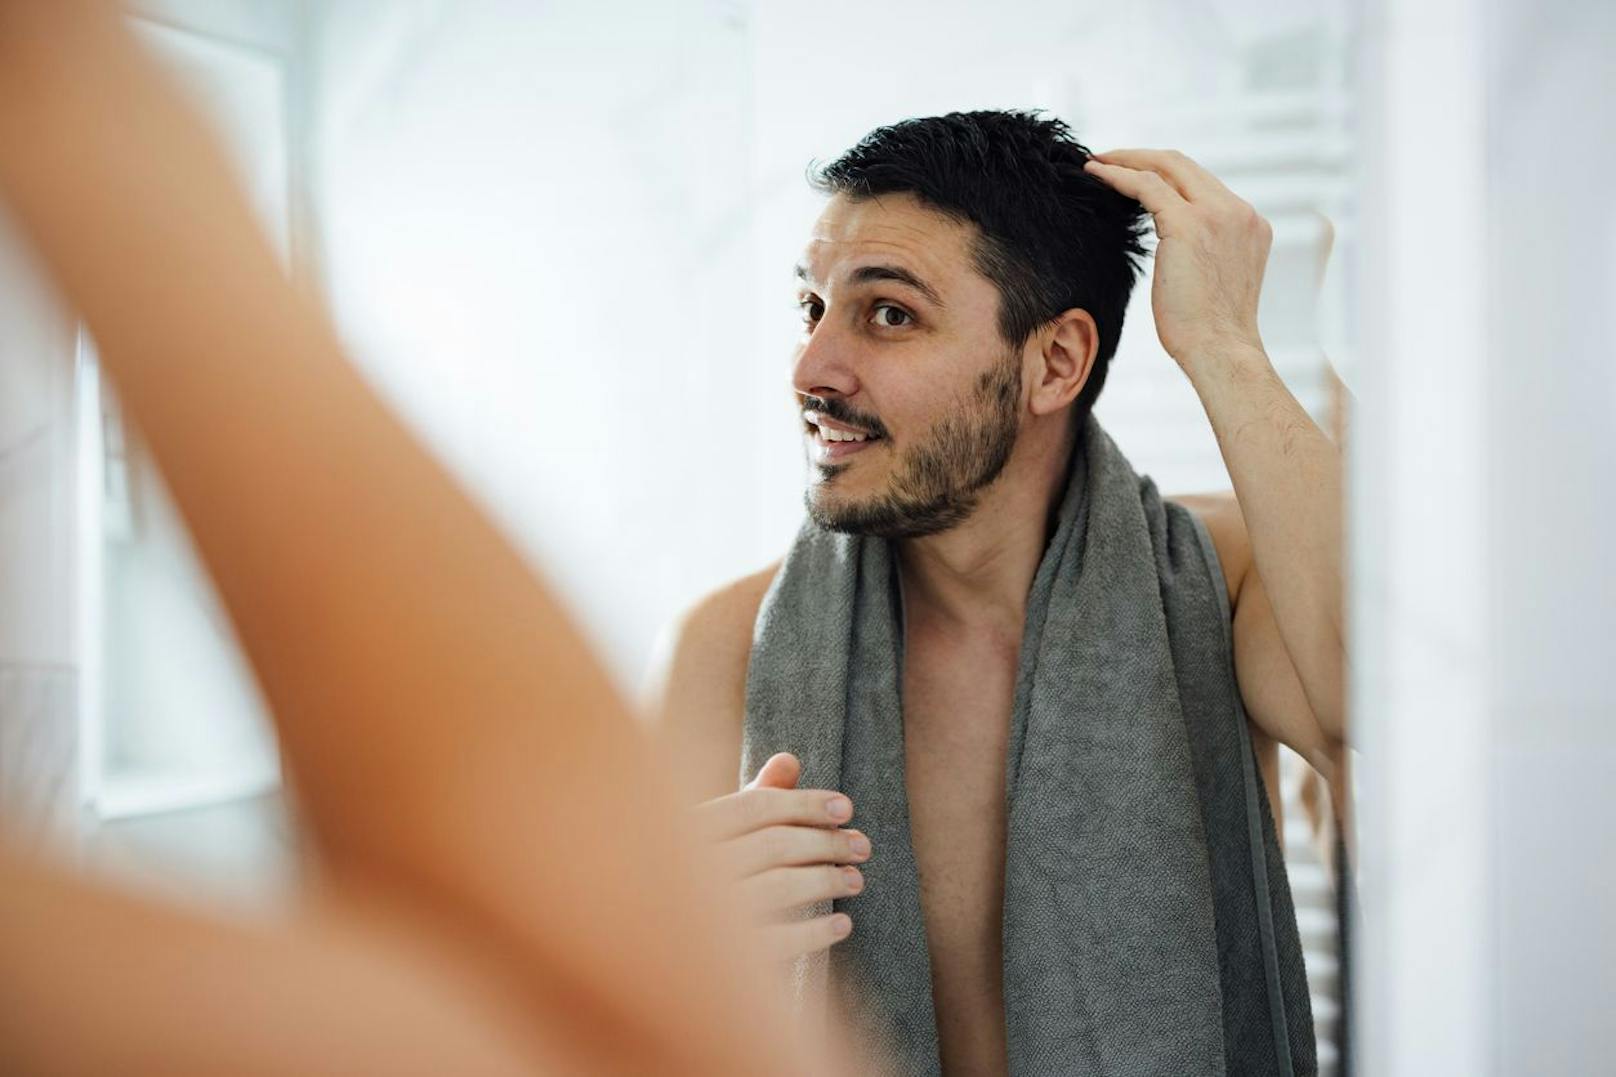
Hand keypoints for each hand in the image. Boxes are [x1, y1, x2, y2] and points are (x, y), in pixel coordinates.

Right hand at [693, 753, 867, 961]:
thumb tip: (789, 759)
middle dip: (827, 842)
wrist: (662, 950)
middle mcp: (691, 869)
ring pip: (779, 888)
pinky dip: (817, 931)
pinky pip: (779, 942)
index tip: (846, 808)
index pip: (753, 806)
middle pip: (774, 844)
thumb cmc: (696, 877)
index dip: (805, 803)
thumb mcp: (719, 833)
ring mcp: (704, 915)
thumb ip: (754, 797)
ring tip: (856, 880)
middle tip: (863, 847)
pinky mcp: (721, 959)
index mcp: (688, 831)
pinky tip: (842, 924)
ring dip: (828, 880)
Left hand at [1084, 148, 1271, 367]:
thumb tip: (1174, 249)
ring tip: (1097, 163)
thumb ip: (1204, 252)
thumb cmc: (1210, 332)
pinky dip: (1118, 175)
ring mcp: (1217, 213)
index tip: (1136, 175)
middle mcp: (1238, 211)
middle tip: (1107, 158)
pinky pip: (1146, 185)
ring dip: (1127, 159)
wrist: (1221, 351)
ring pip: (1166, 167)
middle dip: (1142, 156)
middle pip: (1185, 165)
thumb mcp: (1215, 280)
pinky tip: (1094, 174)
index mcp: (1249, 223)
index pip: (1202, 183)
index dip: (1166, 174)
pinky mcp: (1188, 224)